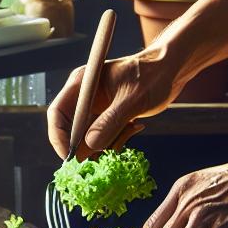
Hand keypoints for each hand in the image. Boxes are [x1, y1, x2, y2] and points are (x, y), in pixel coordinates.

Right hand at [47, 45, 181, 159]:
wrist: (170, 71)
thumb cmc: (153, 75)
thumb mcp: (133, 99)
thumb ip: (111, 121)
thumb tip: (91, 145)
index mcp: (82, 85)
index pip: (57, 114)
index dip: (59, 137)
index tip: (70, 157)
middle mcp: (84, 97)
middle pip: (70, 130)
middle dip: (85, 146)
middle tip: (103, 155)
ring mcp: (95, 108)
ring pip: (87, 138)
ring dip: (106, 143)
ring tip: (129, 129)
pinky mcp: (106, 118)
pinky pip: (103, 138)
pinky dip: (116, 140)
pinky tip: (134, 127)